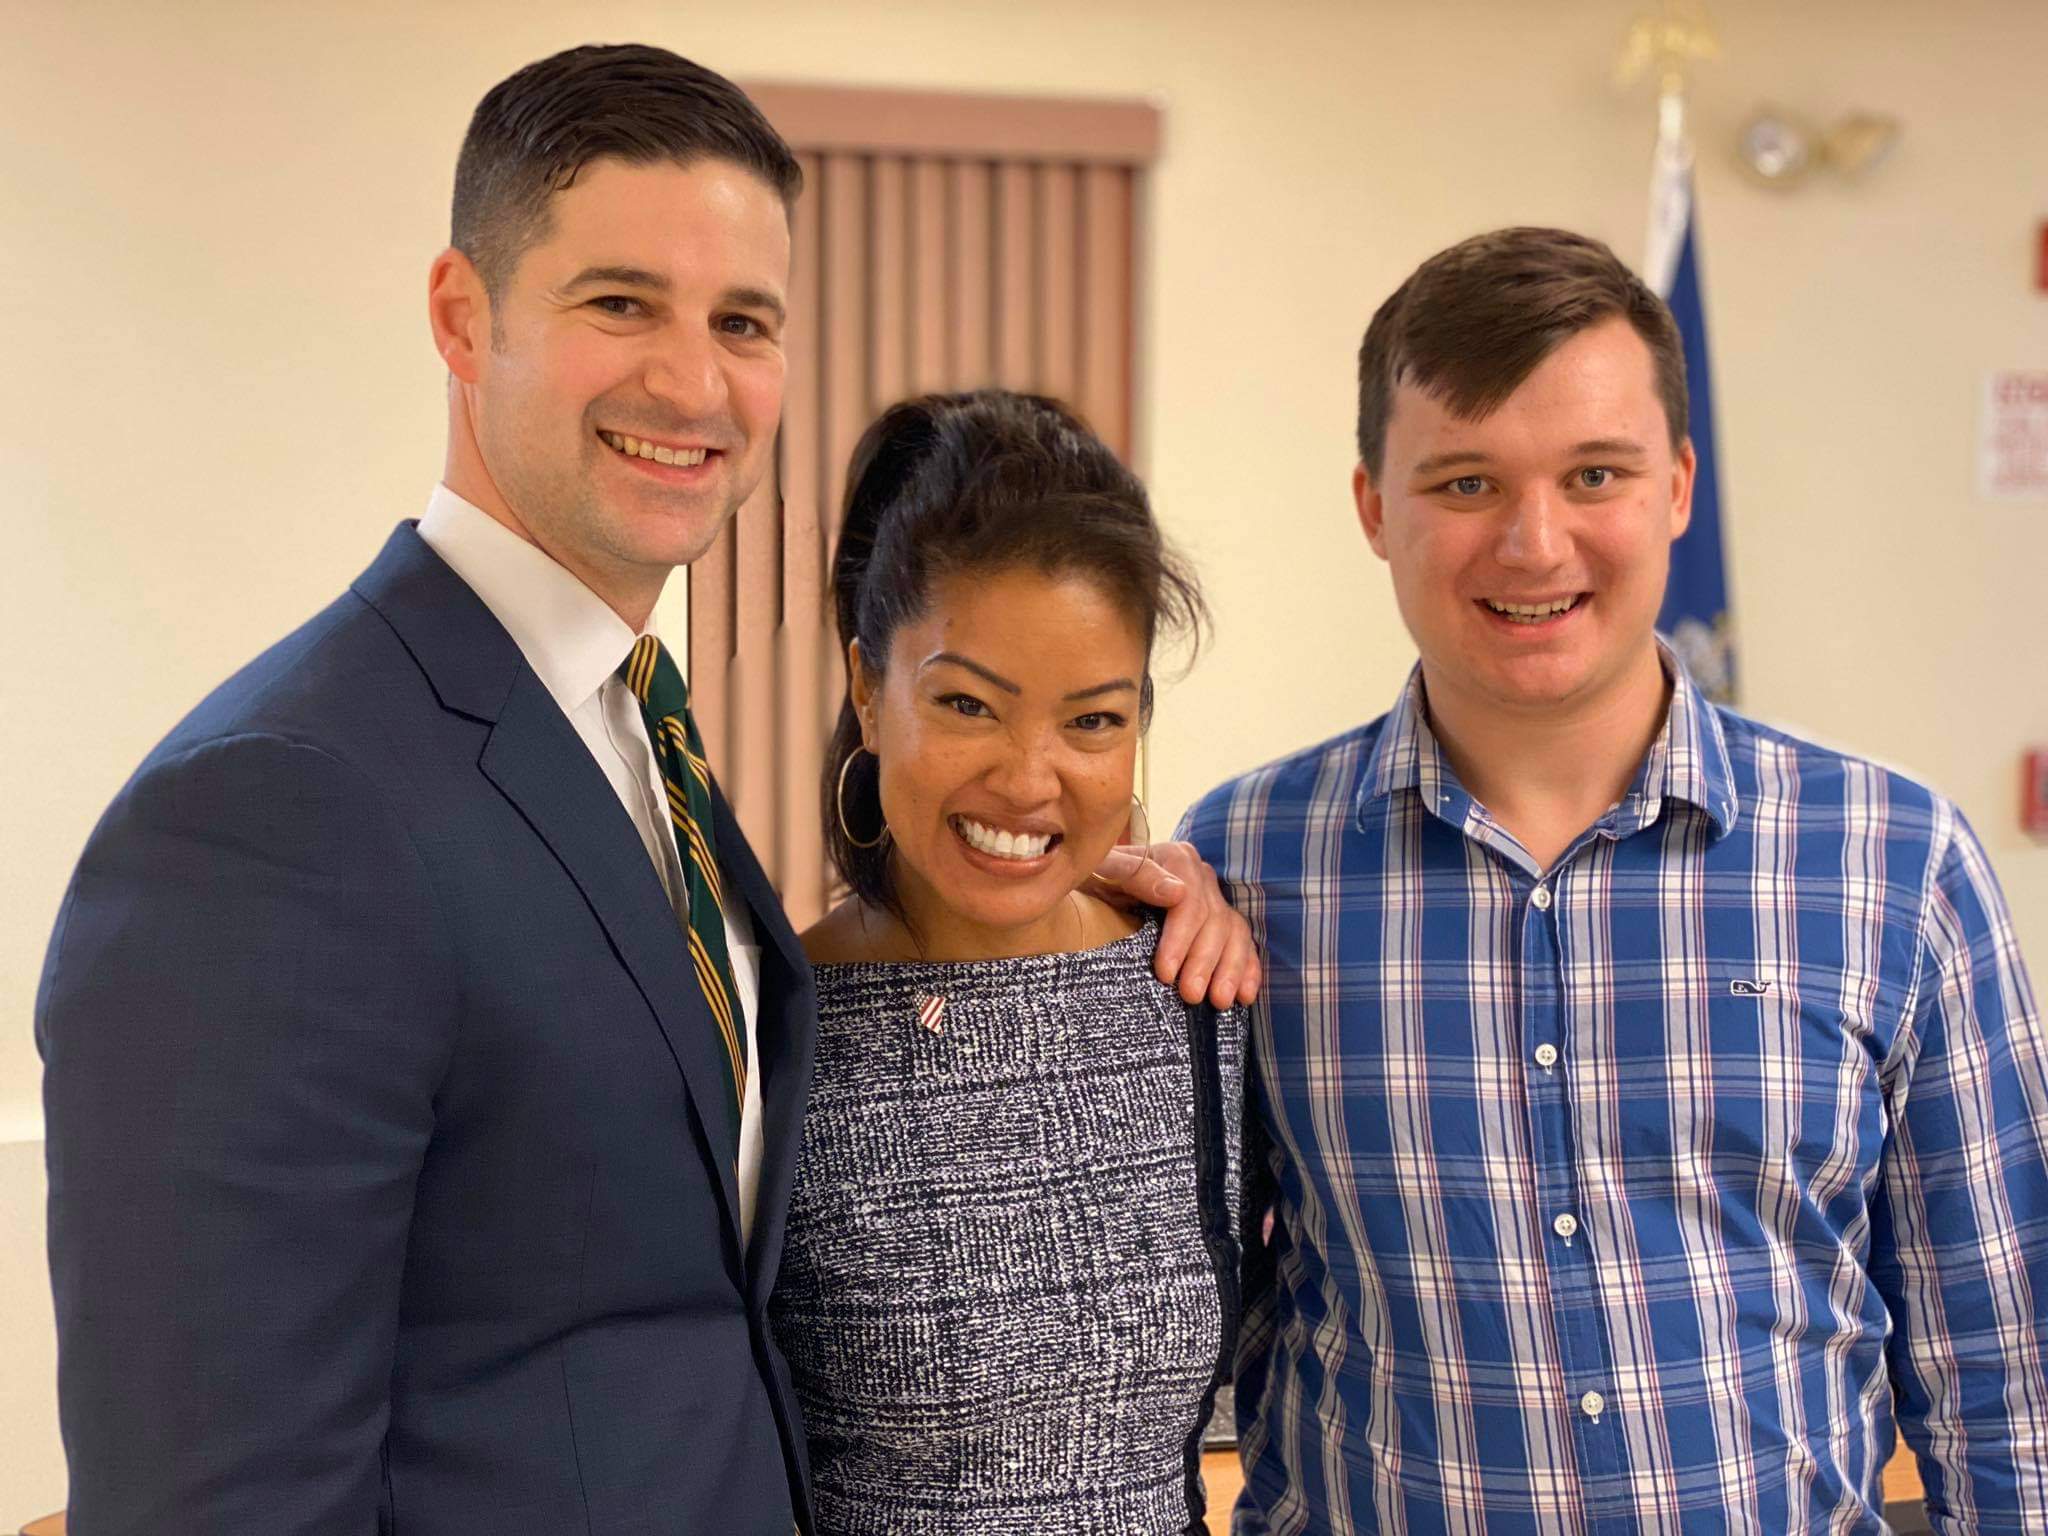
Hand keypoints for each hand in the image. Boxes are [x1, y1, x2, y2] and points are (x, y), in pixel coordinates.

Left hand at [1091, 841, 1260, 1007]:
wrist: (1095, 888)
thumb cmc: (1091, 880)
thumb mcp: (1099, 869)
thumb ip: (1132, 873)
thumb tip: (1176, 892)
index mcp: (1174, 859)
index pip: (1188, 901)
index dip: (1180, 939)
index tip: (1165, 973)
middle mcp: (1199, 875)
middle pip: (1214, 920)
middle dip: (1203, 961)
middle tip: (1190, 995)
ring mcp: (1213, 898)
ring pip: (1234, 932)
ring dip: (1230, 969)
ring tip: (1219, 1001)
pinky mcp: (1220, 921)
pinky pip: (1242, 942)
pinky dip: (1247, 968)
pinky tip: (1245, 995)